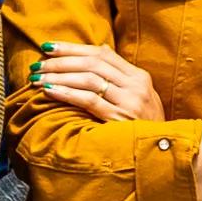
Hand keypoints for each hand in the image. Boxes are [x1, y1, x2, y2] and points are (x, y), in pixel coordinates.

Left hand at [26, 40, 157, 123]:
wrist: (164, 152)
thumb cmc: (144, 124)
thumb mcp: (138, 95)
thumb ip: (119, 75)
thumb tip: (99, 49)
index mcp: (139, 76)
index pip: (101, 53)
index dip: (72, 48)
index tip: (48, 48)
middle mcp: (136, 85)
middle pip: (92, 64)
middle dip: (60, 62)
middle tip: (37, 65)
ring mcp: (130, 102)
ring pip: (88, 79)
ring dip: (59, 77)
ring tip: (38, 79)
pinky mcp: (120, 119)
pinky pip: (89, 101)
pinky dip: (67, 93)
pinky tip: (50, 91)